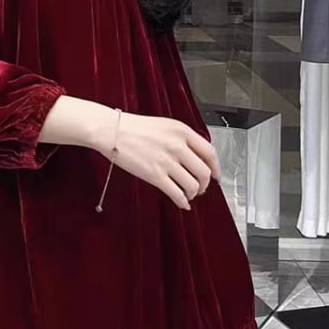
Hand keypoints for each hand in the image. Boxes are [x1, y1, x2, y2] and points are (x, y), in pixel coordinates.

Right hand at [93, 111, 220, 210]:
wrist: (112, 131)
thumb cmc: (133, 127)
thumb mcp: (164, 125)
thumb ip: (182, 138)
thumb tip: (195, 157)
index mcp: (182, 131)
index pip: (210, 152)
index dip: (216, 168)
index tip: (216, 175)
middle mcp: (178, 146)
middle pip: (204, 172)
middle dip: (205, 184)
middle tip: (201, 188)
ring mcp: (167, 161)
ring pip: (193, 185)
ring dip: (193, 193)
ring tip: (188, 194)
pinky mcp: (155, 175)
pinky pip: (176, 193)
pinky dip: (182, 202)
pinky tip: (181, 203)